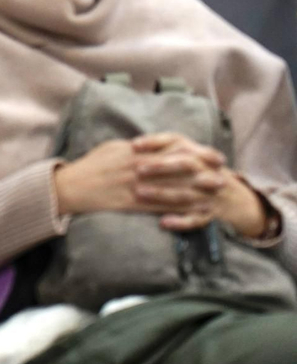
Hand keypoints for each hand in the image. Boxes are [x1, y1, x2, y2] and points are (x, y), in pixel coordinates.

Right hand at [54, 133, 267, 235]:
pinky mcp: (133, 204)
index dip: (195, 151)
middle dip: (203, 170)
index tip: (212, 155)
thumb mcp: (113, 148)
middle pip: (177, 168)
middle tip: (224, 173)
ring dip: (198, 191)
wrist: (72, 187)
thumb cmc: (91, 166)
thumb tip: (155, 147)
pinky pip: (161, 207)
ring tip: (216, 193)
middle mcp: (138, 167)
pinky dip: (180, 209)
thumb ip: (136, 148)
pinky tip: (194, 211)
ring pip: (173, 188)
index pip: (171, 148)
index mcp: (135, 151)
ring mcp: (136, 186)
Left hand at [131, 134, 267, 235]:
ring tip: (139, 192)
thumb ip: (163, 149)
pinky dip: (180, 221)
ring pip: (185, 193)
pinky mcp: (209, 214)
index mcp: (197, 154)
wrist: (233, 197)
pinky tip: (163, 222)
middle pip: (185, 164)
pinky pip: (195, 219)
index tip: (133, 144)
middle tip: (137, 169)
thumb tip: (129, 145)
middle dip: (161, 165)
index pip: (176, 141)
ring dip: (162, 193)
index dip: (155, 141)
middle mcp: (206, 171)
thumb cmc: (198, 172)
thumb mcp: (188, 155)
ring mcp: (209, 194)